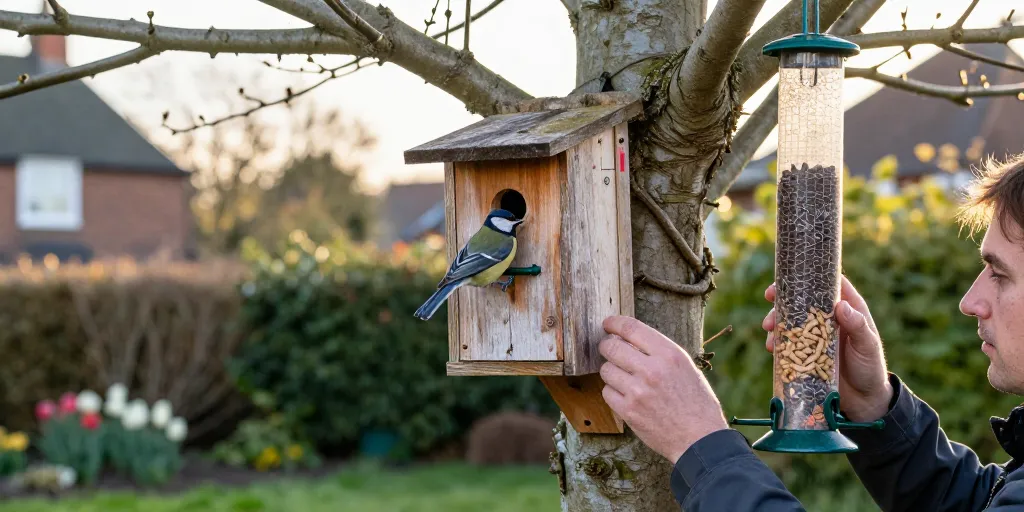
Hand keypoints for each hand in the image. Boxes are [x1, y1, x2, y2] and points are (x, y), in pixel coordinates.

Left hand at [598, 316, 727, 462]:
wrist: (699, 439)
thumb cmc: (695, 402)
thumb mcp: (685, 367)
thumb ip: (659, 352)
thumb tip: (628, 338)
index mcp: (669, 354)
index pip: (631, 328)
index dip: (614, 323)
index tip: (608, 324)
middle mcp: (652, 370)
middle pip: (611, 347)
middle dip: (607, 346)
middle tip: (609, 350)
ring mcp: (638, 391)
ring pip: (606, 370)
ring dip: (611, 371)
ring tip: (624, 378)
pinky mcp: (629, 411)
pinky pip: (606, 392)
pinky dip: (612, 392)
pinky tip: (625, 395)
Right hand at [762, 276, 892, 421]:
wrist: (864, 401)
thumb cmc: (871, 368)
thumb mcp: (868, 346)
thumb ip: (858, 326)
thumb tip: (841, 306)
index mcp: (847, 309)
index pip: (828, 285)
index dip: (809, 277)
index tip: (790, 277)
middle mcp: (828, 319)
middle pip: (802, 300)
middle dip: (782, 298)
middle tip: (769, 298)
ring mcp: (815, 336)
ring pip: (791, 320)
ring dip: (776, 321)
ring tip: (769, 330)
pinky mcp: (805, 353)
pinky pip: (787, 343)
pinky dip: (777, 342)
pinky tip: (772, 348)